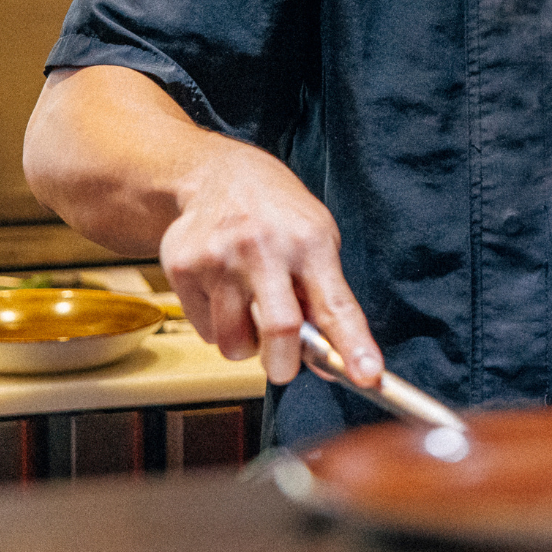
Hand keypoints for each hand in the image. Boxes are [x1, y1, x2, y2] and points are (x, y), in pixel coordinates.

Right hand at [159, 137, 382, 388]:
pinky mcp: (183, 268)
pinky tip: (222, 291)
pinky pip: (205, 330)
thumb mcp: (317, 238)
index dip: (352, 346)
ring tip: (249, 309)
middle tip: (284, 361)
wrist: (218, 174)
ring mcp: (218, 258)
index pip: (335, 305)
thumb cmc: (277, 212)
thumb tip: (333, 363)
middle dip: (284, 363)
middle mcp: (263, 248)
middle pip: (280, 331)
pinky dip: (217, 326)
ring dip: (246, 344)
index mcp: (308, 241)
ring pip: (233, 343)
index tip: (368, 376)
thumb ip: (325, 298)